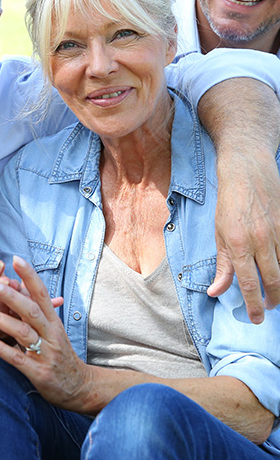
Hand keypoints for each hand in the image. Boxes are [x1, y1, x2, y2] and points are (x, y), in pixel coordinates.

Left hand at [0, 256, 91, 411]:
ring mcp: (45, 353)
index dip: (30, 276)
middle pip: (31, 309)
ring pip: (21, 331)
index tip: (16, 259)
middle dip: (11, 295)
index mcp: (53, 321)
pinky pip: (16, 358)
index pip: (42, 293)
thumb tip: (21, 286)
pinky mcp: (38, 372)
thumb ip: (38, 310)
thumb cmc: (60, 353)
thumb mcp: (53, 329)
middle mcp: (51, 333)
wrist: (78, 387)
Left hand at [209, 151, 279, 323]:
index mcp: (238, 244)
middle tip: (268, 307)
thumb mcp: (219, 234)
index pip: (248, 283)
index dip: (253, 304)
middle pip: (273, 280)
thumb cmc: (229, 204)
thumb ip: (222, 265)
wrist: (247, 172)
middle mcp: (260, 240)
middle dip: (272, 299)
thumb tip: (215, 292)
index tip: (256, 318)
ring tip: (275, 291)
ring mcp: (277, 232)